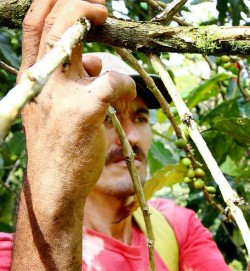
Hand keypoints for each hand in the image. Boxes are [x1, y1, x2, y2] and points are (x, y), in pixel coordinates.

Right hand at [20, 0, 135, 204]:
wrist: (55, 185)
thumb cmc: (60, 145)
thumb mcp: (55, 106)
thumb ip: (71, 80)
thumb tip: (94, 61)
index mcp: (32, 77)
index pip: (35, 25)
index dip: (54, 1)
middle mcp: (41, 80)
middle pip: (54, 24)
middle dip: (79, 3)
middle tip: (101, 5)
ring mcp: (61, 94)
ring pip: (74, 39)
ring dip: (95, 25)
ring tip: (111, 32)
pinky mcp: (85, 112)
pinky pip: (112, 81)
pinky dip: (125, 82)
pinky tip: (128, 92)